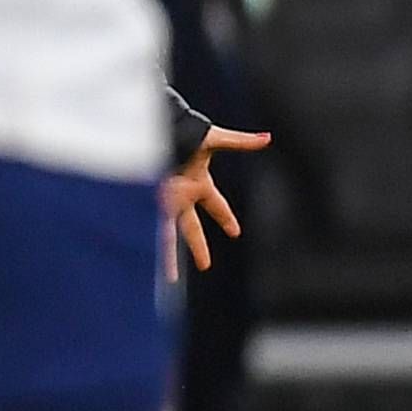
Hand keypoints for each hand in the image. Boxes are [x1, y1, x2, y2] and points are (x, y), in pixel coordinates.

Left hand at [162, 123, 269, 272]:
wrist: (151, 131)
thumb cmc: (182, 132)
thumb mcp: (213, 138)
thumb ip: (240, 142)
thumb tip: (267, 138)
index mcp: (198, 182)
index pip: (217, 206)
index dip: (226, 218)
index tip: (235, 232)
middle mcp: (181, 195)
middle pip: (192, 228)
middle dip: (199, 247)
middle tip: (206, 266)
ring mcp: (163, 201)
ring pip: (167, 235)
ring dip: (169, 257)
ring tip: (169, 279)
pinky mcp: (148, 203)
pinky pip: (149, 228)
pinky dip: (148, 245)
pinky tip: (145, 262)